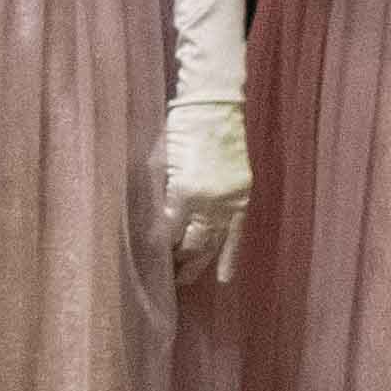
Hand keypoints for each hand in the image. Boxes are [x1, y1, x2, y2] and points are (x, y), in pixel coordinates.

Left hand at [161, 93, 249, 285]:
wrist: (214, 109)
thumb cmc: (178, 130)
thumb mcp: (156, 162)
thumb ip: (156, 195)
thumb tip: (149, 224)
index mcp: (184, 192)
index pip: (168, 231)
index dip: (158, 246)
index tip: (147, 258)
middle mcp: (210, 202)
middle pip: (191, 243)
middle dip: (177, 260)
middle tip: (163, 275)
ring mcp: (229, 202)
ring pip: (213, 243)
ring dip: (198, 263)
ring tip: (183, 280)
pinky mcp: (243, 198)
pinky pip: (236, 235)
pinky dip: (230, 257)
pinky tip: (223, 278)